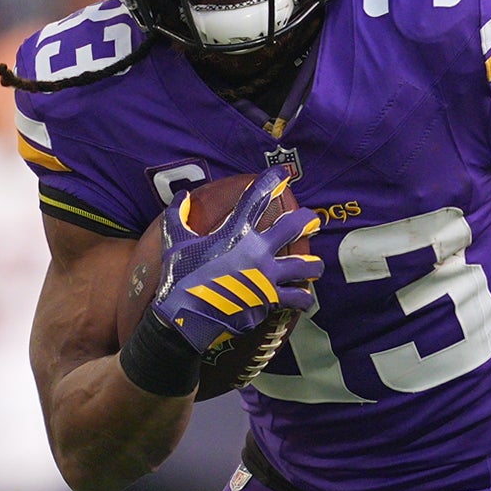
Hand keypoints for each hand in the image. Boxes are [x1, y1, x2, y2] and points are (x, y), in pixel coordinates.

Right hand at [145, 166, 321, 368]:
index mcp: (236, 234)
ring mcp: (267, 277)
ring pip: (305, 266)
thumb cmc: (180, 278)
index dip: (270, 182)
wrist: (187, 317)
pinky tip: (305, 297)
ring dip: (313, 265)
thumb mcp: (175, 243)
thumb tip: (182, 197)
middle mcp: (257, 252)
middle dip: (306, 219)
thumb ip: (178, 216)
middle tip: (313, 219)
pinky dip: (302, 298)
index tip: (282, 173)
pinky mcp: (270, 300)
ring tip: (316, 267)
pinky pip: (296, 298)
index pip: (256, 199)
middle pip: (293, 227)